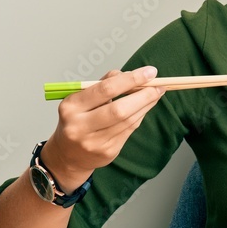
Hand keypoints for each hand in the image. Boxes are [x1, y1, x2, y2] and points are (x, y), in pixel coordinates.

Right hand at [41, 66, 164, 189]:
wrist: (67, 155)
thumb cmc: (77, 119)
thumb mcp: (81, 98)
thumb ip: (105, 84)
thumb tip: (133, 75)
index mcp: (71, 106)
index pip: (105, 89)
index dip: (131, 79)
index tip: (149, 72)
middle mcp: (80, 126)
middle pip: (119, 109)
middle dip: (144, 95)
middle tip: (159, 85)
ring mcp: (94, 142)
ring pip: (128, 120)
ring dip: (146, 105)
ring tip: (156, 93)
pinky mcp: (107, 152)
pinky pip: (129, 130)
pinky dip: (140, 115)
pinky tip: (145, 107)